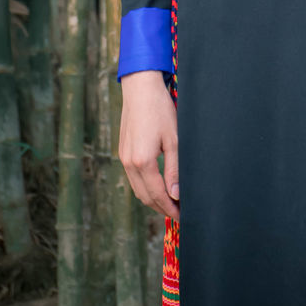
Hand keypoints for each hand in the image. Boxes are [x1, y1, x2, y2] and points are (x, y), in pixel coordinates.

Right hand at [119, 70, 179, 219]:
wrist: (140, 89)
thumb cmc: (160, 111)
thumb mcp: (174, 140)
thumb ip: (174, 169)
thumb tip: (175, 194)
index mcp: (143, 162)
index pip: (158, 195)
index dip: (171, 208)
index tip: (183, 216)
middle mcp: (129, 163)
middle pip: (145, 197)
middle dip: (162, 208)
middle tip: (179, 214)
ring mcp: (124, 158)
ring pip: (137, 189)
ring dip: (153, 200)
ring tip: (170, 204)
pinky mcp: (123, 152)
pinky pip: (133, 178)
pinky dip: (145, 188)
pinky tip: (157, 186)